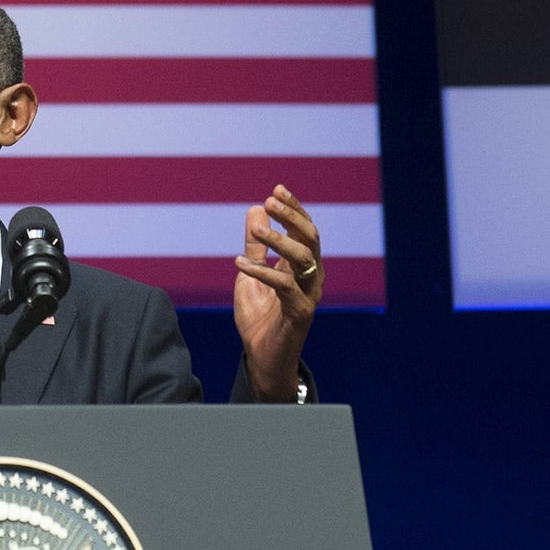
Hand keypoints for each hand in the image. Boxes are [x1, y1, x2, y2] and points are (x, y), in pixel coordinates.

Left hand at [233, 184, 322, 401]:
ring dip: (279, 241)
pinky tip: (238, 263)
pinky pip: (283, 285)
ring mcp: (308, 294)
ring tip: (256, 231)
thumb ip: (255, 247)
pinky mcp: (300, 312)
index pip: (304, 229)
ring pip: (304, 258)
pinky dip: (261, 272)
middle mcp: (311, 277)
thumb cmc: (260, 319)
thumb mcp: (251, 277)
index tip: (277, 189)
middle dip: (292, 217)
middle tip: (270, 200)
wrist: (263, 359)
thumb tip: (255, 209)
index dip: (294, 209)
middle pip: (310, 238)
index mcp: (302, 266)